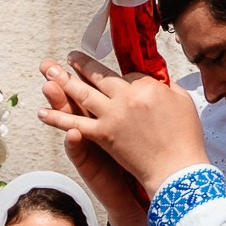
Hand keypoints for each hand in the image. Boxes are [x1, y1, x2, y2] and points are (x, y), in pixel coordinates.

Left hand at [38, 51, 208, 203]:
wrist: (177, 168)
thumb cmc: (184, 138)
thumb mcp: (182, 102)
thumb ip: (165, 87)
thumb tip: (155, 81)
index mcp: (148, 88)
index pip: (128, 75)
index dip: (124, 79)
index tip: (121, 81)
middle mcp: (126, 98)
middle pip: (100, 76)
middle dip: (82, 64)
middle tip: (70, 57)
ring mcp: (111, 116)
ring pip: (82, 94)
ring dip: (63, 81)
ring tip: (49, 70)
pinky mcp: (101, 134)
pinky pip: (74, 124)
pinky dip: (56, 118)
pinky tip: (42, 112)